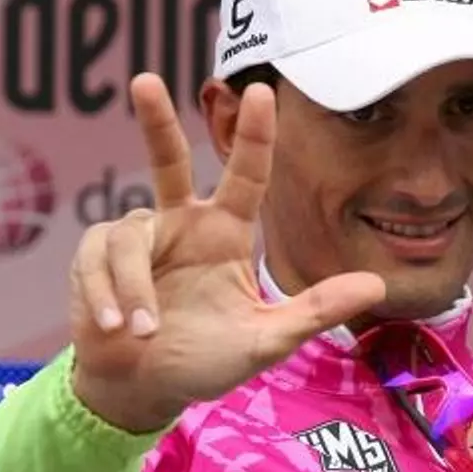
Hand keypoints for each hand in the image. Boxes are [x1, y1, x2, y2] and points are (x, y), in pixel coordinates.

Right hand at [67, 74, 385, 431]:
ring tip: (142, 333)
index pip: (244, 175)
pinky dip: (106, 295)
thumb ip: (315, 311)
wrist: (142, 390)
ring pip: (128, 237)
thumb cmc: (205, 361)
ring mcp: (136, 239)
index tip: (263, 93)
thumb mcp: (265, 340)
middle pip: (166, 159)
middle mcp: (180, 224)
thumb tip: (378, 286)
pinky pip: (97, 259)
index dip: (254, 135)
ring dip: (134, 288)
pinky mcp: (94, 258)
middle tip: (145, 81)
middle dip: (156, 120)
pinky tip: (113, 327)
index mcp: (224, 234)